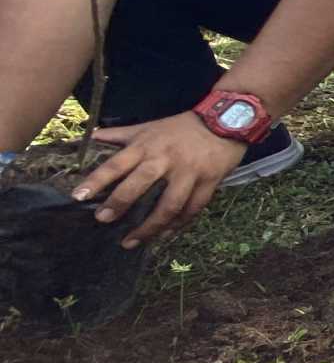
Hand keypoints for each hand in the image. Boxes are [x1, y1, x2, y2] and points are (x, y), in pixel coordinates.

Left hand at [77, 112, 248, 248]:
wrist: (226, 121)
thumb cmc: (182, 126)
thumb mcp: (150, 126)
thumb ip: (121, 134)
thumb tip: (92, 136)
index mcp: (147, 146)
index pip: (117, 164)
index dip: (97, 180)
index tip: (79, 196)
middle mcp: (165, 160)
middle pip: (140, 184)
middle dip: (120, 203)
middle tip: (103, 220)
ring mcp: (189, 173)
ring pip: (168, 205)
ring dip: (149, 226)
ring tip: (131, 241)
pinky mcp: (208, 182)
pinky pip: (192, 209)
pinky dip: (178, 225)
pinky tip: (165, 236)